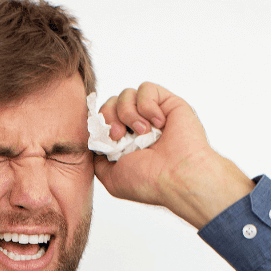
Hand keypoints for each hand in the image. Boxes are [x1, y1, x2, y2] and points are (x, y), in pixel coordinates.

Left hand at [93, 83, 254, 228]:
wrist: (178, 177)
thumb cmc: (149, 182)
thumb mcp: (111, 178)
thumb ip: (97, 158)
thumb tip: (93, 140)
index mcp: (125, 143)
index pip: (103, 120)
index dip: (100, 124)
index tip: (106, 138)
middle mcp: (138, 127)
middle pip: (111, 103)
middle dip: (109, 117)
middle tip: (119, 136)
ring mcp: (152, 115)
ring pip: (126, 94)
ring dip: (128, 113)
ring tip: (142, 132)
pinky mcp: (168, 102)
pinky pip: (146, 88)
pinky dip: (148, 105)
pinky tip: (159, 124)